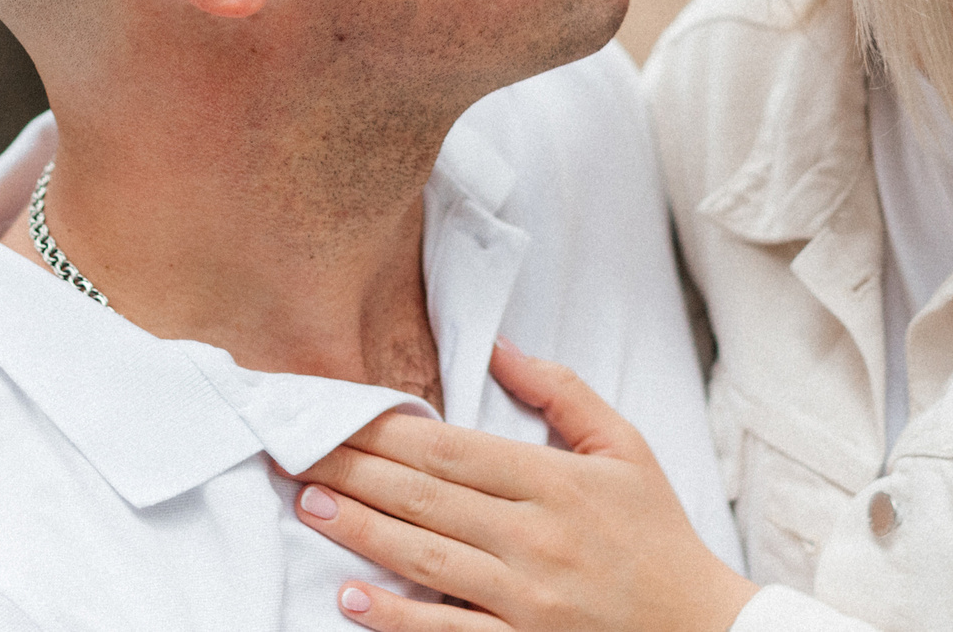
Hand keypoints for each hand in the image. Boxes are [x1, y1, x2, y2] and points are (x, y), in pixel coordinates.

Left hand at [293, 339, 757, 631]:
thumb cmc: (658, 536)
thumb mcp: (625, 448)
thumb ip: (562, 392)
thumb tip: (500, 347)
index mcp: (557, 483)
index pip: (454, 449)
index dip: (388, 430)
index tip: (337, 412)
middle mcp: (536, 539)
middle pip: (426, 497)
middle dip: (354, 470)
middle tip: (294, 450)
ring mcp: (528, 601)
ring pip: (426, 559)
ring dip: (359, 529)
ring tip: (308, 502)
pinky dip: (397, 617)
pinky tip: (351, 595)